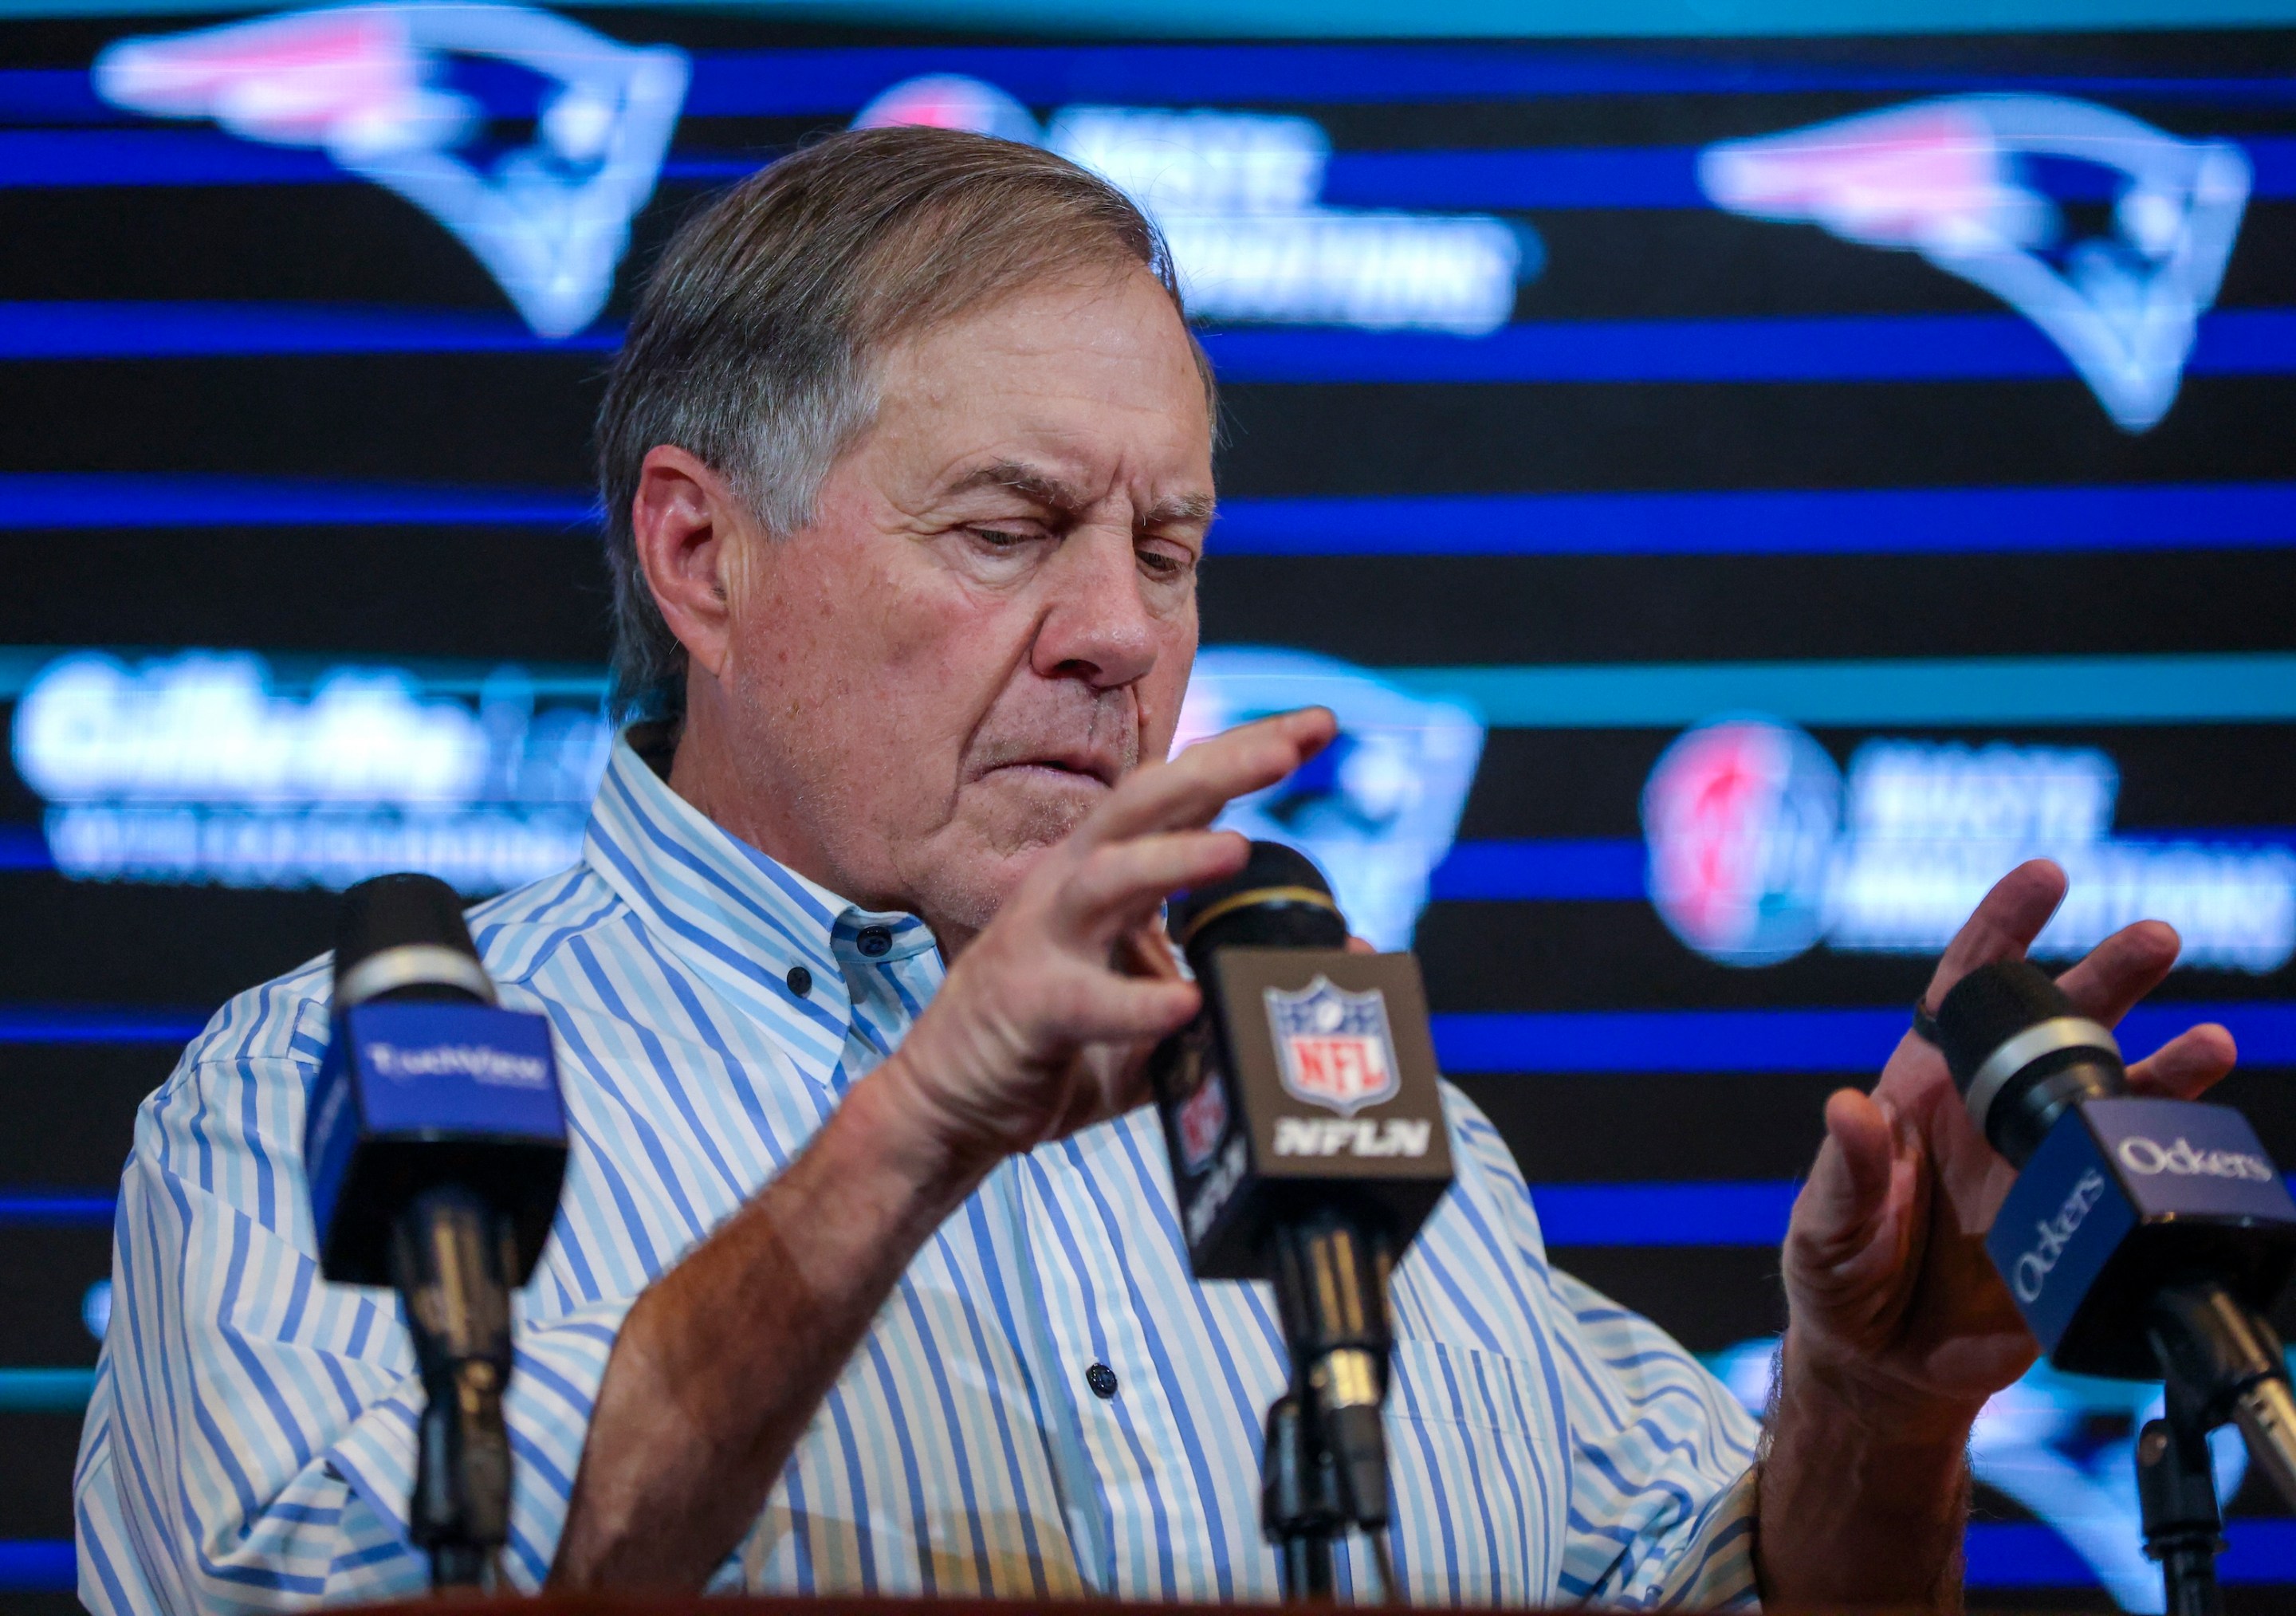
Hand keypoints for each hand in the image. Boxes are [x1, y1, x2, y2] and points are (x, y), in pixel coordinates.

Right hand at [869, 707, 1336, 1193]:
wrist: (953, 1111)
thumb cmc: (1061, 1051)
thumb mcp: (1165, 1009)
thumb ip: (1240, 977)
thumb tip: (1350, 957)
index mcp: (1111, 877)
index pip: (1183, 798)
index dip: (1245, 754)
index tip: (1319, 723)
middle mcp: (1073, 887)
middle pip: (1144, 804)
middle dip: (1216, 768)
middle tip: (1289, 748)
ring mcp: (1041, 940)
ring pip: (1105, 879)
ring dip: (1170, 860)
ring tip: (1235, 850)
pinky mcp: (1022, 1005)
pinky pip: (1081, 999)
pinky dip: (1133, 1002)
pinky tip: (1184, 1004)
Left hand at [1782, 858, 2239, 1426]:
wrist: (1883, 1364)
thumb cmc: (1839, 1275)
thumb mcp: (1825, 1224)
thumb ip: (1843, 1171)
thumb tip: (1848, 1108)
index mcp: (1922, 1089)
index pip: (1965, 991)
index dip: (2002, 930)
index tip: (2045, 877)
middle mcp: (1990, 1113)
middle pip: (2057, 1027)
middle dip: (2106, 978)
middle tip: (2156, 938)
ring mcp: (2039, 1165)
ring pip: (2112, 1096)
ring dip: (2165, 1065)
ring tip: (2211, 1042)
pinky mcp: (2074, 1225)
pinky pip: (2131, 1178)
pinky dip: (2169, 1152)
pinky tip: (2200, 1133)